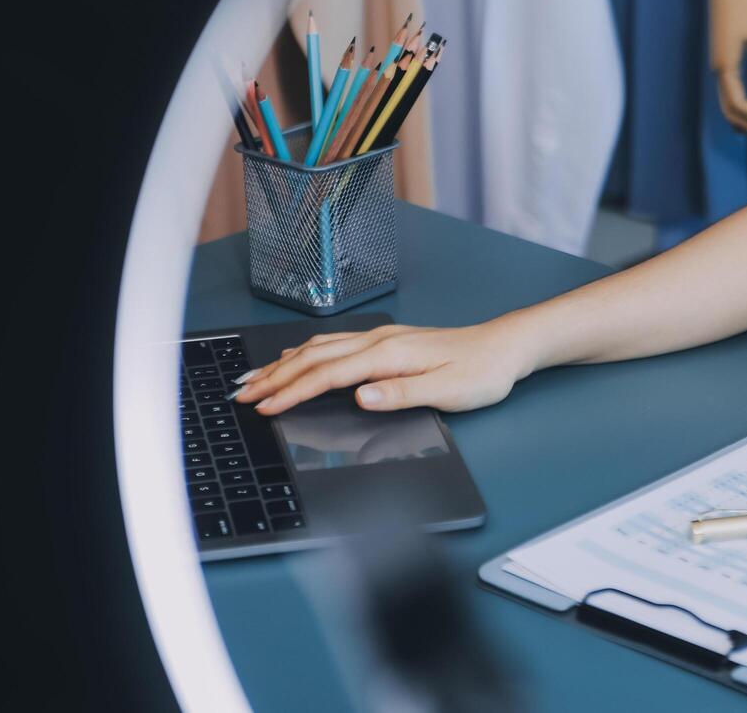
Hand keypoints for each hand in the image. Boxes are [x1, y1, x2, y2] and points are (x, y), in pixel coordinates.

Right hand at [231, 321, 534, 415]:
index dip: (292, 392)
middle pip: (314, 359)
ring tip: (254, 378)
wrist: (505, 347)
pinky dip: (305, 354)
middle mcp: (379, 341)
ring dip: (284, 364)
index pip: (328, 375)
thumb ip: (402, 394)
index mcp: (388, 354)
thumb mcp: (448, 390)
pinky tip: (295, 358)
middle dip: (274, 378)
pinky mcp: (387, 342)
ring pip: (320, 349)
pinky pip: (334, 345)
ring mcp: (382, 339)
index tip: (263, 407)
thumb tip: (362, 397)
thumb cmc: (482, 371)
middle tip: (240, 395)